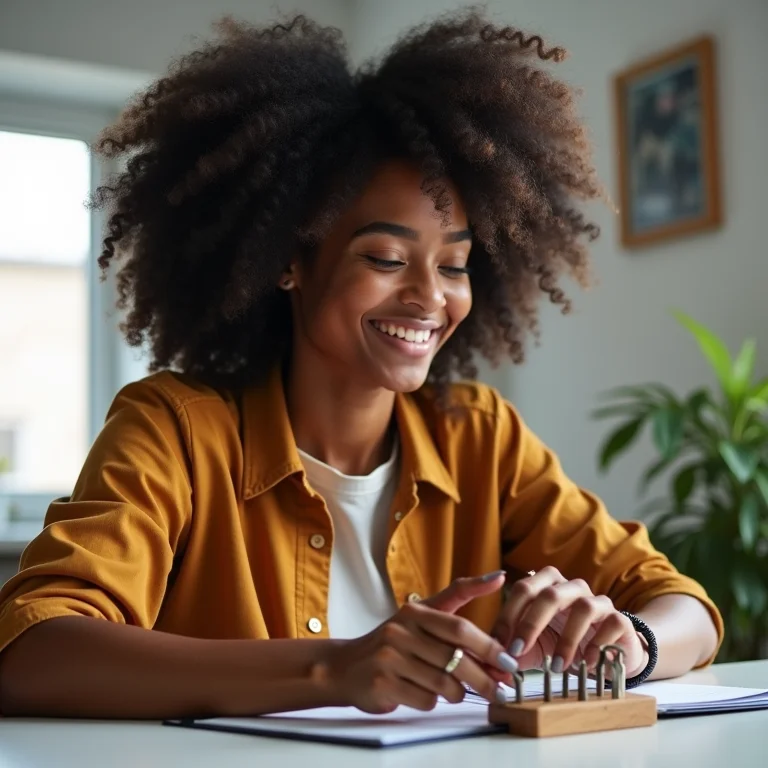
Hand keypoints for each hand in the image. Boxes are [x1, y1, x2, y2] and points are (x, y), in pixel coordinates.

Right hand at [327, 573, 518, 713]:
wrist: (345, 666)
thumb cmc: (393, 642)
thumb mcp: (422, 614)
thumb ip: (459, 597)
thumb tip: (499, 576)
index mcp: (415, 613)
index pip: (460, 629)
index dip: (489, 647)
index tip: (509, 663)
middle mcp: (401, 631)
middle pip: (456, 659)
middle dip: (484, 678)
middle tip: (500, 689)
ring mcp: (390, 658)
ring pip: (444, 684)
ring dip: (457, 693)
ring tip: (456, 691)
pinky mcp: (383, 683)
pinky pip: (426, 700)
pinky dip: (433, 701)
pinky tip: (424, 693)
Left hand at [491, 567, 646, 676]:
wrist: (606, 653)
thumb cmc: (562, 644)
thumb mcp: (534, 646)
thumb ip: (513, 648)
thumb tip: (489, 659)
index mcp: (547, 585)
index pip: (523, 589)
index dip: (508, 615)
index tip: (498, 645)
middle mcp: (571, 587)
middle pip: (549, 593)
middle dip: (530, 623)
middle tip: (518, 651)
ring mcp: (597, 601)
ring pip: (583, 607)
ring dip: (567, 639)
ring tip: (557, 667)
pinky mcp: (619, 619)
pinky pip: (611, 624)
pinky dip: (597, 645)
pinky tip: (586, 664)